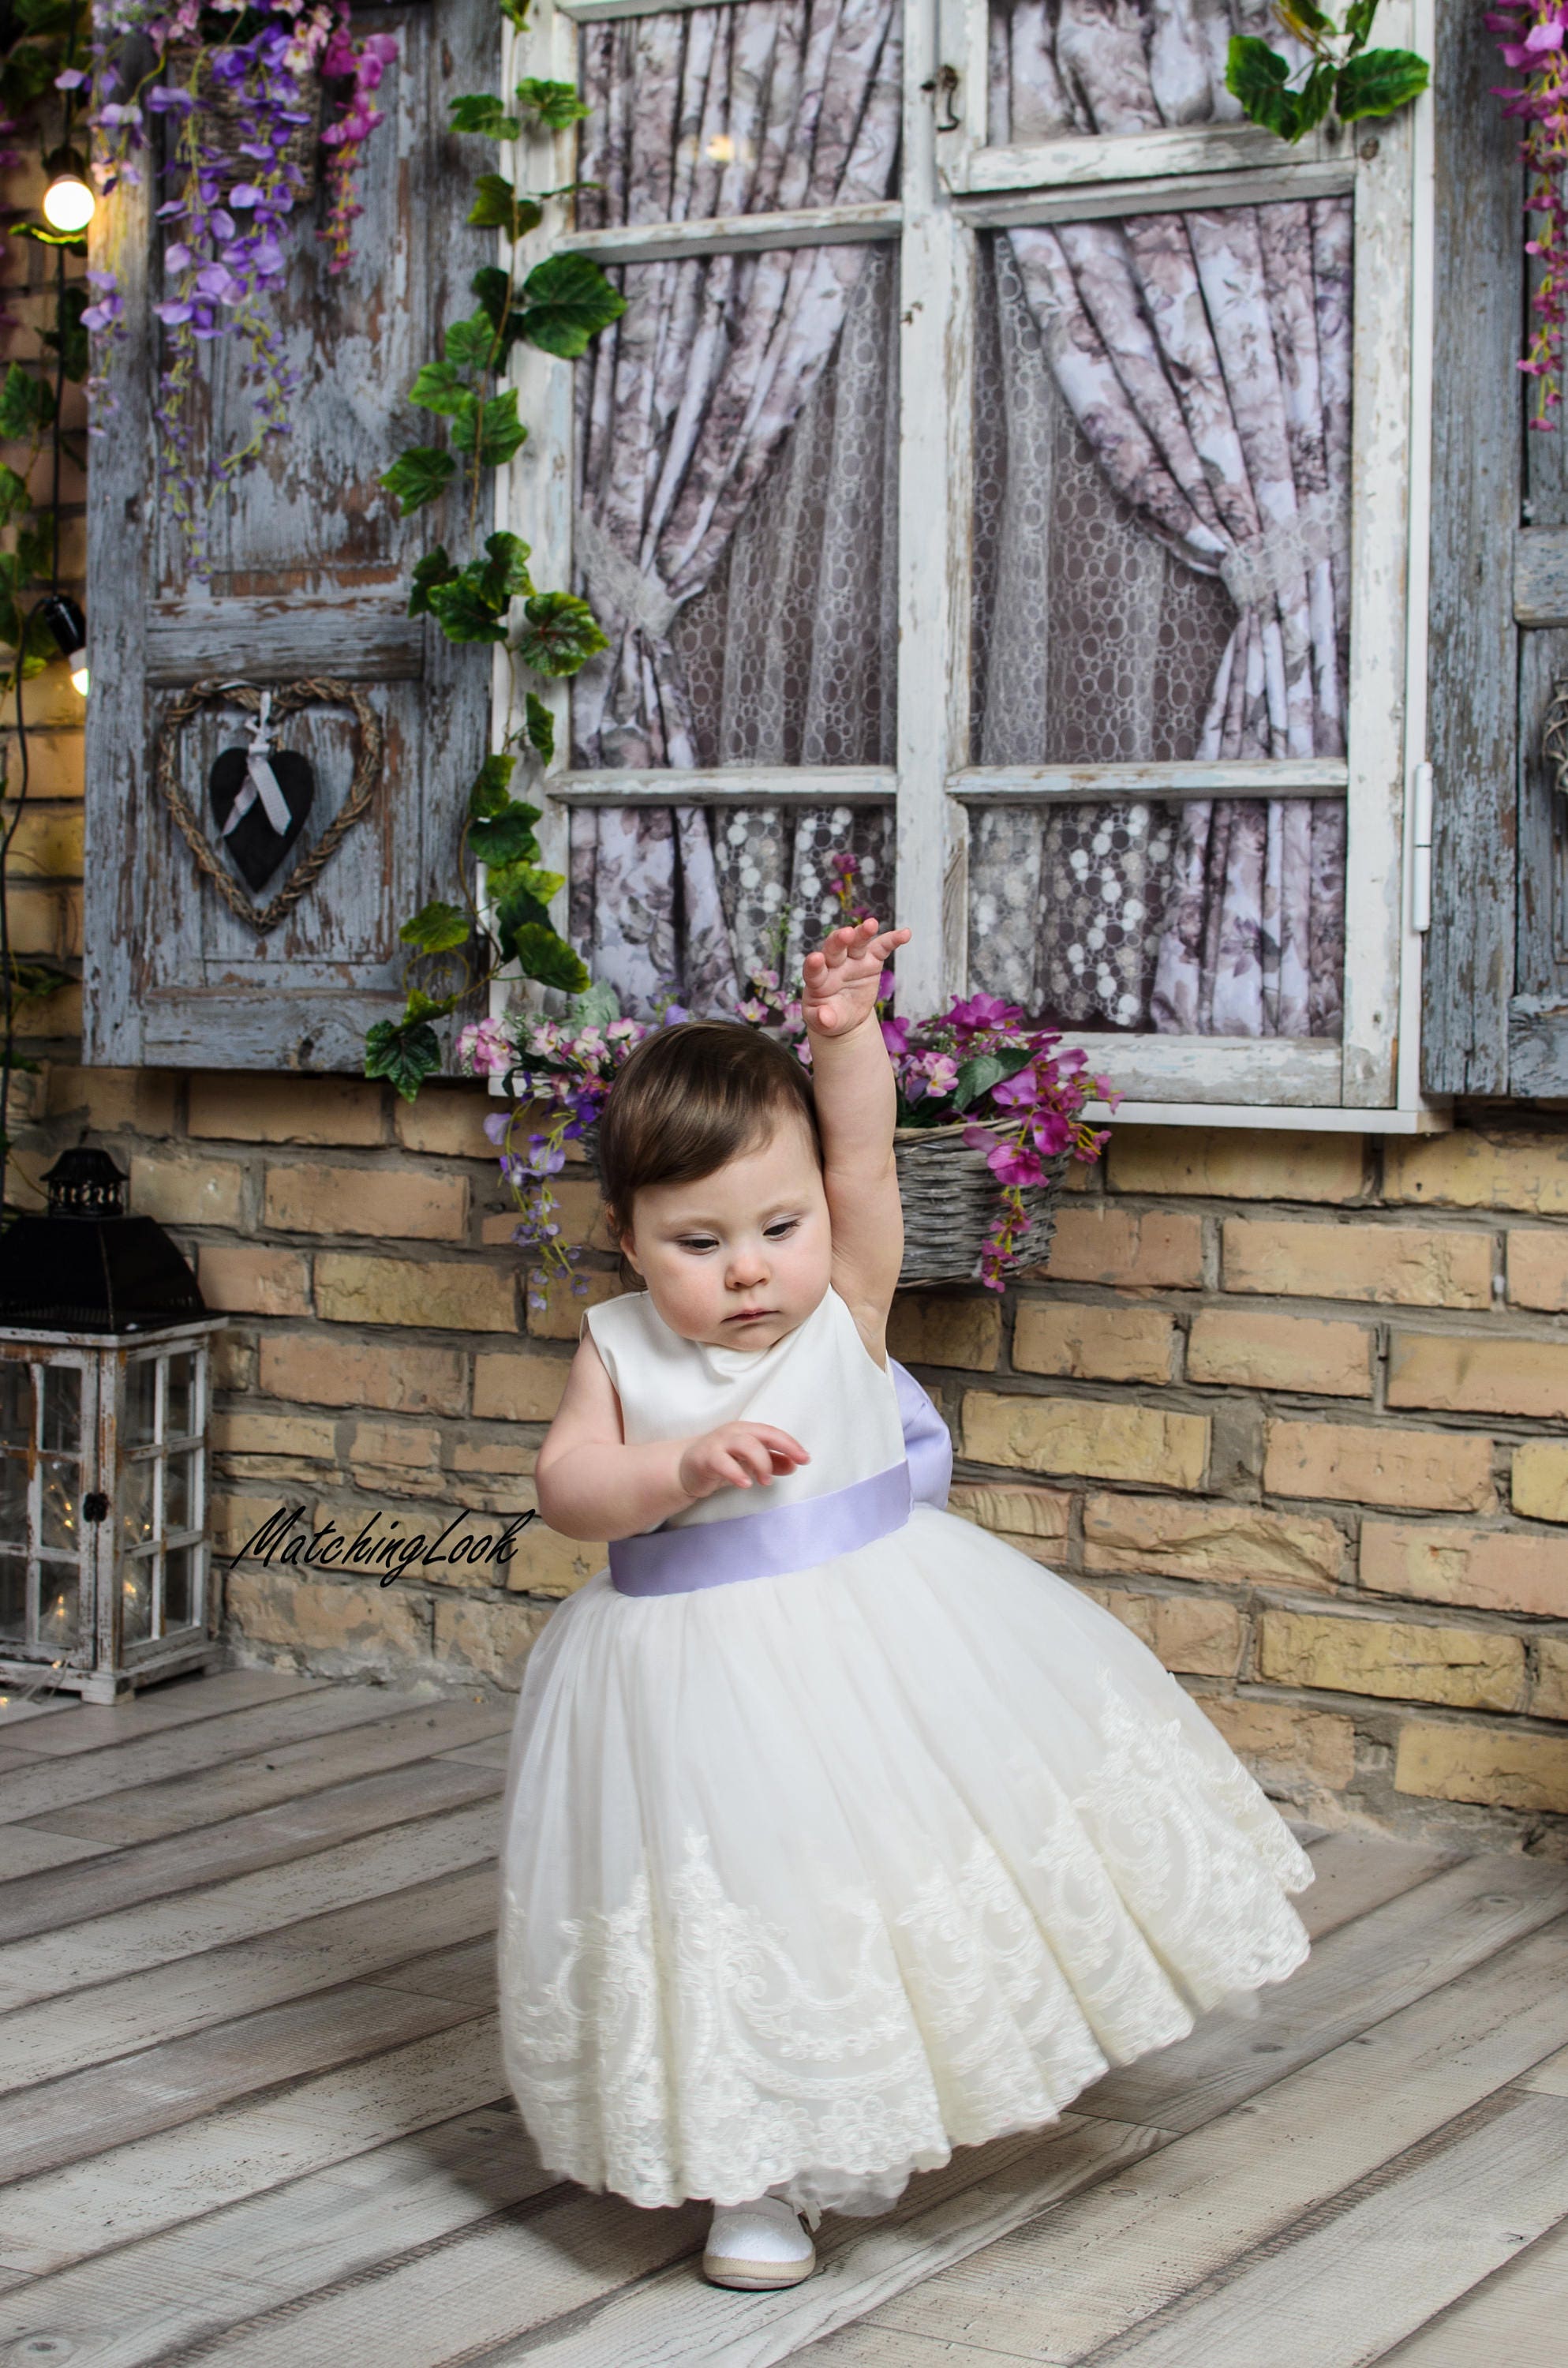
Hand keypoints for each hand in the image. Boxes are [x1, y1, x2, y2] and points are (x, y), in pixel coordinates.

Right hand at [677, 1422, 809, 1499]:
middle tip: (795, 1465)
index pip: (773, 1434)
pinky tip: (745, 1484)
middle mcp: (734, 1432)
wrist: (685, 1467)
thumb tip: (794, 1465)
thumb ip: (772, 1462)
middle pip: (763, 1434)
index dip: (791, 1445)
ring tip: (766, 1481)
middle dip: (782, 1448)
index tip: (805, 1458)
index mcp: (747, 1431)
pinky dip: (736, 1473)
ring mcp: (719, 1443)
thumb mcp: (749, 1463)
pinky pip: (722, 1462)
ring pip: (745, 1444)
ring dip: (761, 1462)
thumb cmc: (721, 1462)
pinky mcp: (705, 1457)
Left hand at [801, 916, 910, 1037]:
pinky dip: (892, 940)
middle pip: (835, 949)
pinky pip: (882, 948)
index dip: (814, 964)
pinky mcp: (872, 960)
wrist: (845, 1014)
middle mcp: (834, 965)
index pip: (814, 970)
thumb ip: (822, 1020)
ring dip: (863, 933)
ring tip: (872, 924)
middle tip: (846, 933)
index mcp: (818, 981)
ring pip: (857, 943)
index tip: (816, 958)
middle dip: (839, 940)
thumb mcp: (824, 1023)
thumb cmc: (829, 1016)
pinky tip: (904, 934)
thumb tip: (824, 1018)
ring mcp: (853, 960)